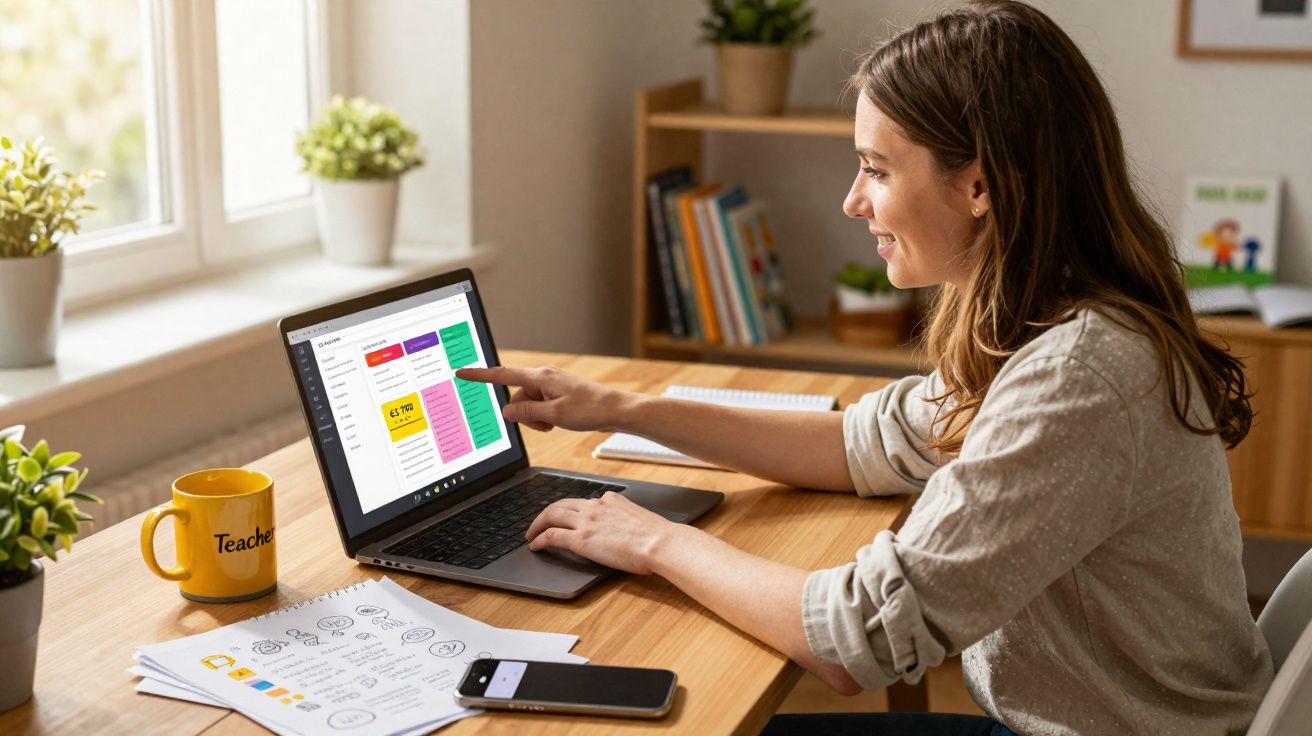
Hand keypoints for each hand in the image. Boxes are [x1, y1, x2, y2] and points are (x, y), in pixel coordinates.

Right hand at [454, 365, 632, 432]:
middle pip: (517, 396)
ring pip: (528, 404)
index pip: (503, 376)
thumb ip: (526, 412)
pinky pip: (540, 406)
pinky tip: (559, 421)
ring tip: (555, 423)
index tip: (462, 372)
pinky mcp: (558, 393)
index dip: (480, 376)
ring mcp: (551, 385)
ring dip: (536, 417)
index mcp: (541, 377)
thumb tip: (506, 411)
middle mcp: (544, 377)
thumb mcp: (554, 415)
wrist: (616, 410)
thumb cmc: (590, 410)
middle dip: (524, 413)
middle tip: (546, 425)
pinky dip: (544, 416)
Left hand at [524, 491, 676, 574]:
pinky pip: (551, 536)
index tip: (564, 516)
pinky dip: (540, 539)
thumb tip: (623, 529)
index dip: (569, 509)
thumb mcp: (639, 519)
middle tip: (538, 523)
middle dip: (546, 513)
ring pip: (551, 515)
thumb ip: (625, 518)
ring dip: (537, 524)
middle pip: (561, 504)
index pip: (583, 501)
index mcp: (610, 500)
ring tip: (530, 534)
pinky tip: (535, 546)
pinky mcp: (581, 539)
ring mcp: (586, 521)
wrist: (659, 542)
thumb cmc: (656, 536)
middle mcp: (595, 506)